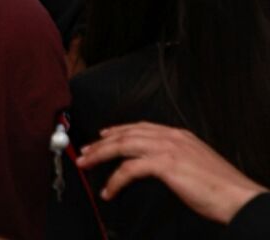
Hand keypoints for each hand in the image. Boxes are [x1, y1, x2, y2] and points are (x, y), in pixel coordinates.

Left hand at [78, 122, 266, 223]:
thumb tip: (156, 165)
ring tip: (86, 164)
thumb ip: (175, 158)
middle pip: (126, 134)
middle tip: (84, 152)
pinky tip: (109, 190)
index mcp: (179, 135)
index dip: (117, 130)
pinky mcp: (165, 164)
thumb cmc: (221, 186)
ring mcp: (168, 149)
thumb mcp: (195, 163)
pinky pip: (129, 169)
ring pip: (122, 146)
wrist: (238, 196)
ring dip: (100, 156)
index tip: (102, 136)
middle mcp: (171, 137)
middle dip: (100, 143)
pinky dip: (115, 180)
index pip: (140, 127)